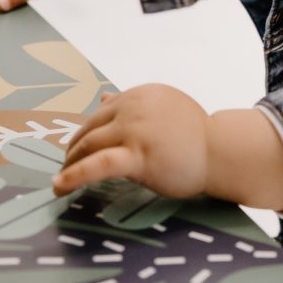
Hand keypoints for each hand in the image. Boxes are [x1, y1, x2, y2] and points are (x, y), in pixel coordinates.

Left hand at [54, 85, 209, 198]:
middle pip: (90, 128)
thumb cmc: (196, 134)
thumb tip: (103, 96)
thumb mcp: (162, 109)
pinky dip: (74, 176)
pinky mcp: (138, 155)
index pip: (101, 113)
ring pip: (89, 146)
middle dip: (73, 150)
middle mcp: (133, 107)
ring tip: (61, 180)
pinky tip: (60, 187)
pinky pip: (97, 166)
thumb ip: (133, 104)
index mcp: (139, 94)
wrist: (221, 151)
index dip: (85, 132)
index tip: (76, 149)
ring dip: (69, 164)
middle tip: (65, 168)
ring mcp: (135, 130)